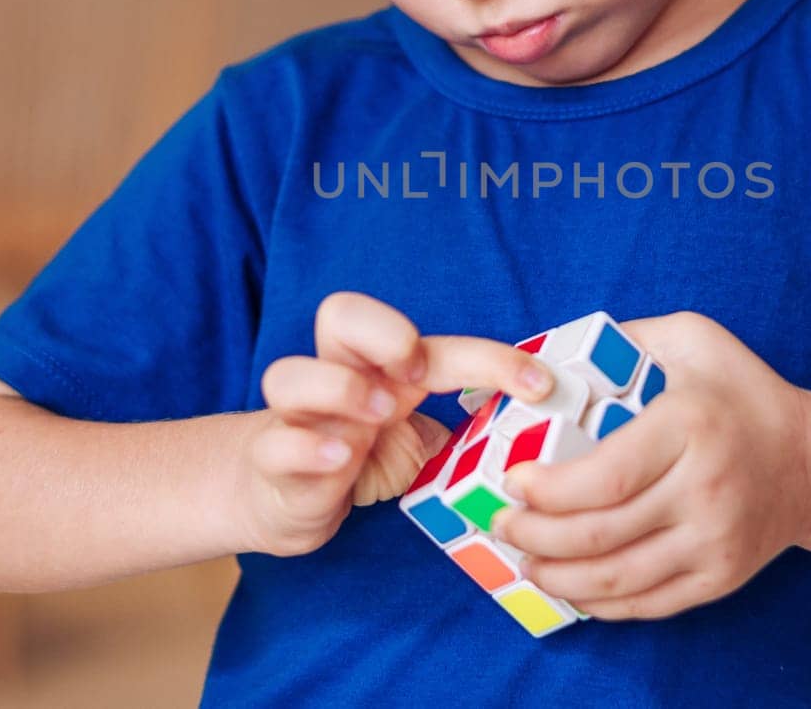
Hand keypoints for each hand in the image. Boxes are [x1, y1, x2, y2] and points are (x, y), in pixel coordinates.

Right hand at [239, 292, 554, 556]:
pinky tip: (337, 463)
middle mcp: (337, 379)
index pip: (433, 344)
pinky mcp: (272, 464)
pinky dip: (305, 449)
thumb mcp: (417, 438)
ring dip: (340, 387)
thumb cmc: (359, 453)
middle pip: (340, 314)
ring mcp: (298, 420)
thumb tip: (537, 433)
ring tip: (378, 415)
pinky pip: (275, 445)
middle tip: (416, 373)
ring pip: (288, 375)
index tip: (538, 385)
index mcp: (380, 369)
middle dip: (385, 333)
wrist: (284, 496)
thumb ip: (464, 432)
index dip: (489, 359)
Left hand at [489, 311, 810, 620]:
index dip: (547, 491)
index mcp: (690, 427)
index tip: (512, 482)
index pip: (604, 477)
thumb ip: (629, 338)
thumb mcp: (694, 340)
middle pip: (599, 534)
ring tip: (524, 561)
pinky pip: (646, 602)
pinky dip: (598, 602)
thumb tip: (557, 354)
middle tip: (501, 524)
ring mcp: (714, 542)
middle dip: (534, 537)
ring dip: (556, 576)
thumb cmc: (744, 394)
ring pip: (616, 579)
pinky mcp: (719, 578)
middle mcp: (705, 491)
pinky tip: (568, 585)